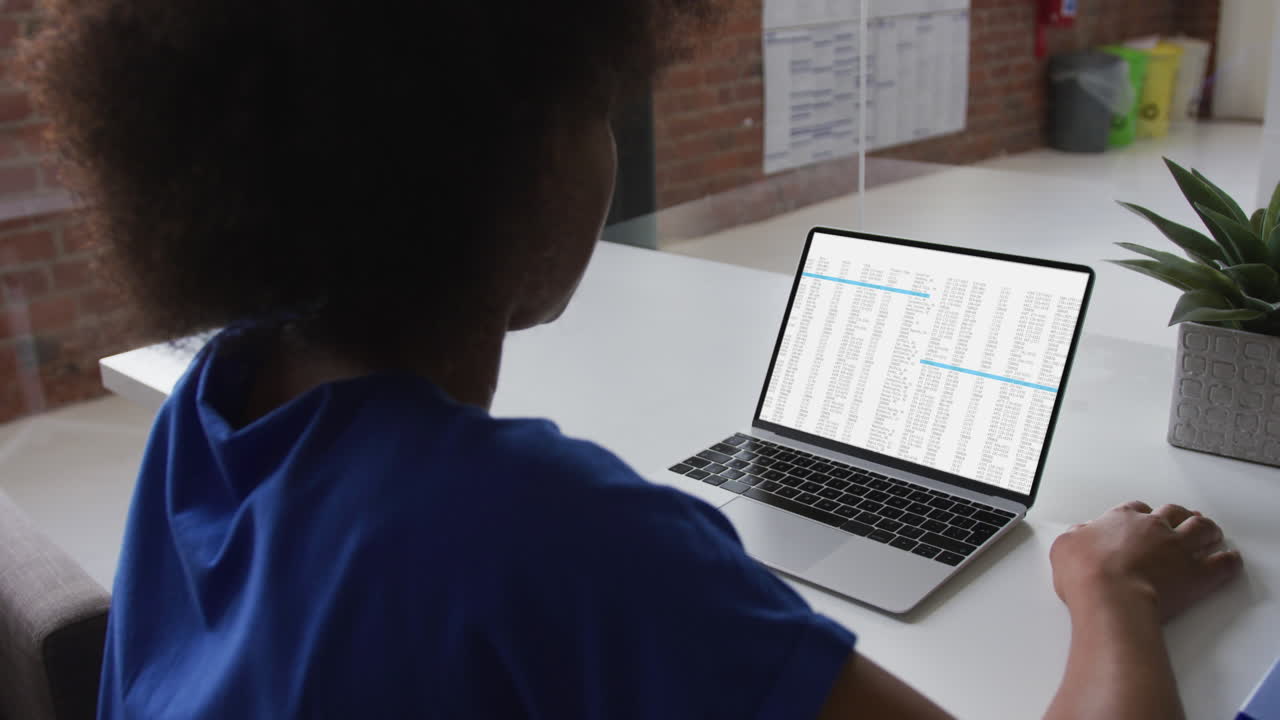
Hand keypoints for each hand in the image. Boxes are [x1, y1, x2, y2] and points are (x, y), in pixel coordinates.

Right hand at [1050, 501, 1241, 621]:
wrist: (1111, 597)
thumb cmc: (1086, 575)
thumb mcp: (1064, 548)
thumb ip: (1075, 536)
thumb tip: (1078, 535)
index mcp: (1122, 519)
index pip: (1136, 509)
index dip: (1141, 514)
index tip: (1142, 520)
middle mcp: (1153, 528)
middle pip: (1174, 512)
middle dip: (1179, 515)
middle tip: (1182, 520)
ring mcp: (1179, 549)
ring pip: (1202, 528)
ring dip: (1208, 529)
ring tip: (1211, 532)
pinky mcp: (1198, 574)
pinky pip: (1223, 562)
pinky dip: (1229, 560)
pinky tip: (1230, 559)